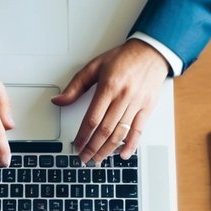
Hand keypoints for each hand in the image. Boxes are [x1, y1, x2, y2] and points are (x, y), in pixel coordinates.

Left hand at [53, 39, 168, 164]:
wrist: (151, 52)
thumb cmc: (123, 58)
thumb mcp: (95, 66)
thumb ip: (76, 85)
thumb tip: (59, 100)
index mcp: (109, 86)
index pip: (92, 118)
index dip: (83, 136)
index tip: (76, 145)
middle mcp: (123, 96)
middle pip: (105, 130)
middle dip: (93, 148)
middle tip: (84, 158)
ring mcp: (137, 103)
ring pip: (120, 133)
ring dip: (108, 150)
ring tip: (98, 159)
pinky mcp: (147, 107)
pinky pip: (138, 130)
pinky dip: (130, 145)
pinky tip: (123, 154)